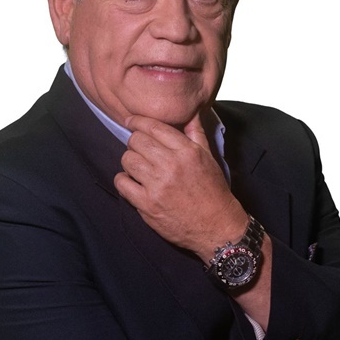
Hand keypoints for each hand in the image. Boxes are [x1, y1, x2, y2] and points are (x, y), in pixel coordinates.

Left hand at [114, 113, 247, 260]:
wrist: (216, 227)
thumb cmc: (213, 191)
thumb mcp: (209, 158)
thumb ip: (196, 133)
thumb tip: (191, 112)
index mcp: (187, 151)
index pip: (153, 127)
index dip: (137, 121)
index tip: (130, 121)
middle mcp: (171, 165)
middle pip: (136, 141)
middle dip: (135, 143)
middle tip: (139, 150)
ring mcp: (158, 185)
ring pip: (127, 160)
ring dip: (129, 162)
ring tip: (137, 168)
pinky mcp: (147, 205)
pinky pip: (122, 183)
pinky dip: (123, 181)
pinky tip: (132, 183)